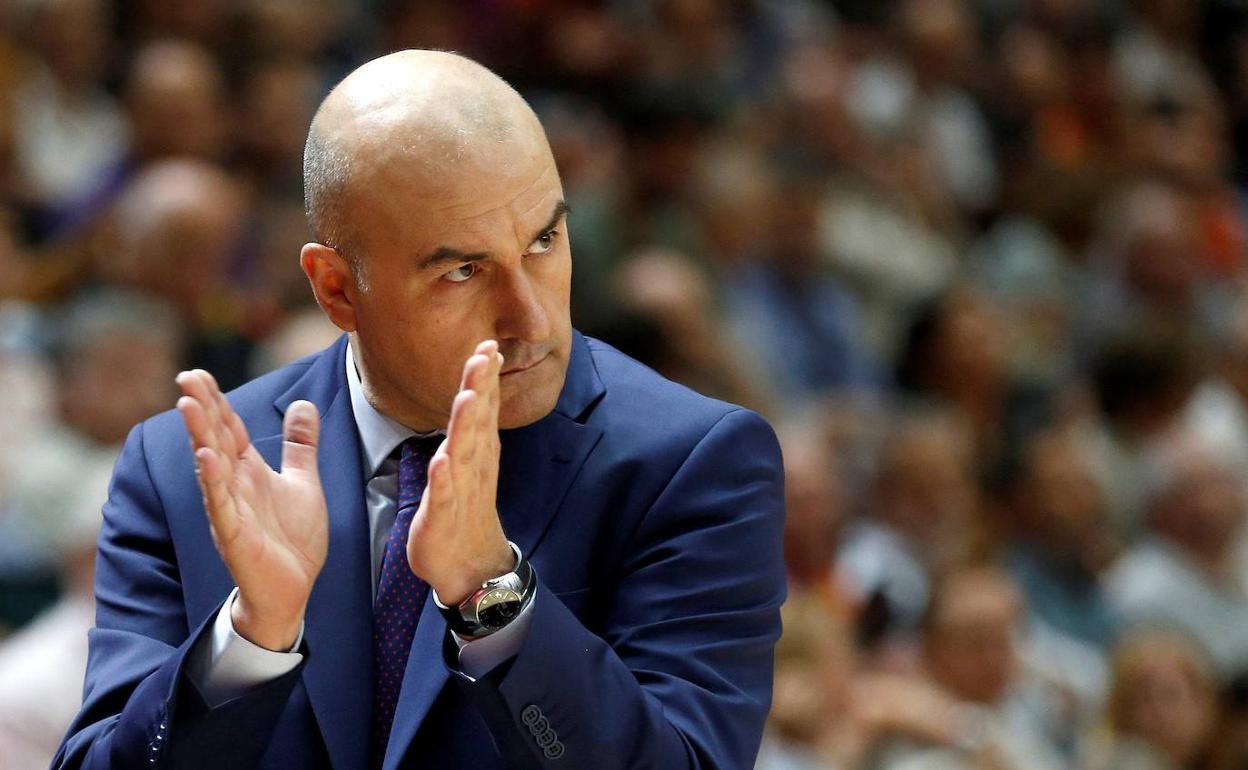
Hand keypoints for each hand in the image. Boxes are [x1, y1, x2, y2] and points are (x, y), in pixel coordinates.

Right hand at [176, 370, 327, 650]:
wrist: (293, 589)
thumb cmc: (292, 539)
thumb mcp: (304, 482)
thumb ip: (300, 445)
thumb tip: (303, 404)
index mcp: (249, 471)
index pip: (228, 428)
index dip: (216, 401)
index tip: (199, 372)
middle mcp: (234, 486)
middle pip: (214, 439)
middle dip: (201, 408)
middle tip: (186, 376)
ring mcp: (230, 510)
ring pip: (211, 466)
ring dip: (199, 435)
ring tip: (188, 405)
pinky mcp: (234, 536)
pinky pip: (220, 505)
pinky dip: (213, 481)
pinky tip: (206, 458)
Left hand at [407, 340, 513, 605]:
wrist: (470, 564)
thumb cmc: (465, 509)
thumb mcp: (469, 460)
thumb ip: (472, 424)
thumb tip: (476, 386)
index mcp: (478, 450)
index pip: (484, 407)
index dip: (485, 376)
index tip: (489, 343)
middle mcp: (473, 465)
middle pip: (477, 421)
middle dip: (480, 387)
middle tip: (485, 355)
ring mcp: (460, 490)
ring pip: (463, 453)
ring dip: (466, 425)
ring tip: (468, 397)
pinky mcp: (443, 516)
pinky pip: (444, 496)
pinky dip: (443, 479)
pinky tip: (441, 462)